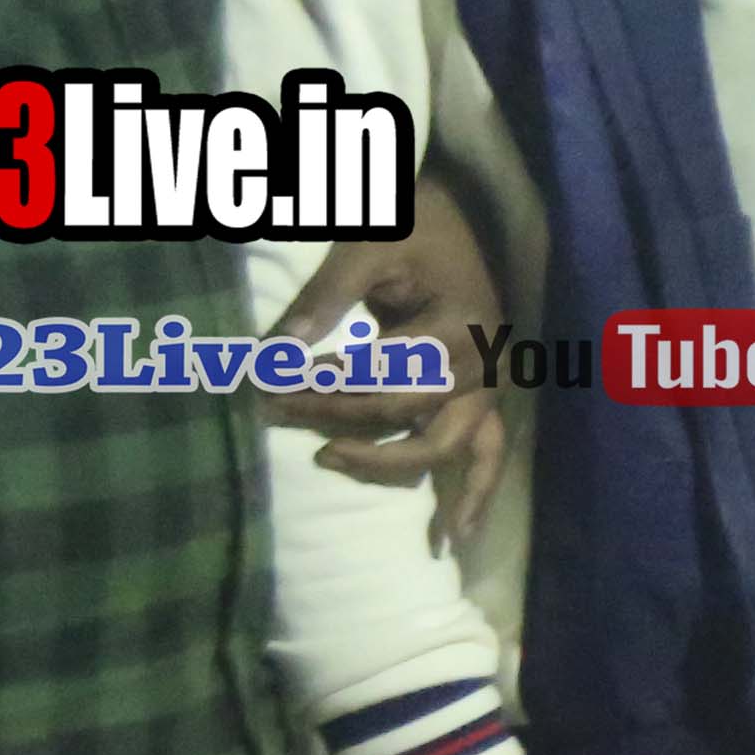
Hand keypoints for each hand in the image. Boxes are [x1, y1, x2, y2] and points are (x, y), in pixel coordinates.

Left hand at [263, 194, 511, 557]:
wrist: (461, 219)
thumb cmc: (417, 228)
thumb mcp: (369, 248)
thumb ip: (325, 298)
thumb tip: (274, 355)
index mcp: (460, 325)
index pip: (381, 373)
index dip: (322, 384)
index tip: (268, 382)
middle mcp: (481, 364)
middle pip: (401, 410)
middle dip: (333, 415)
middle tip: (271, 410)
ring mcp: (486, 386)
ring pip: (443, 444)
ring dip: (389, 464)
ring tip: (331, 463)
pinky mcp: (482, 398)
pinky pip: (487, 454)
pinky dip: (476, 494)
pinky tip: (454, 535)